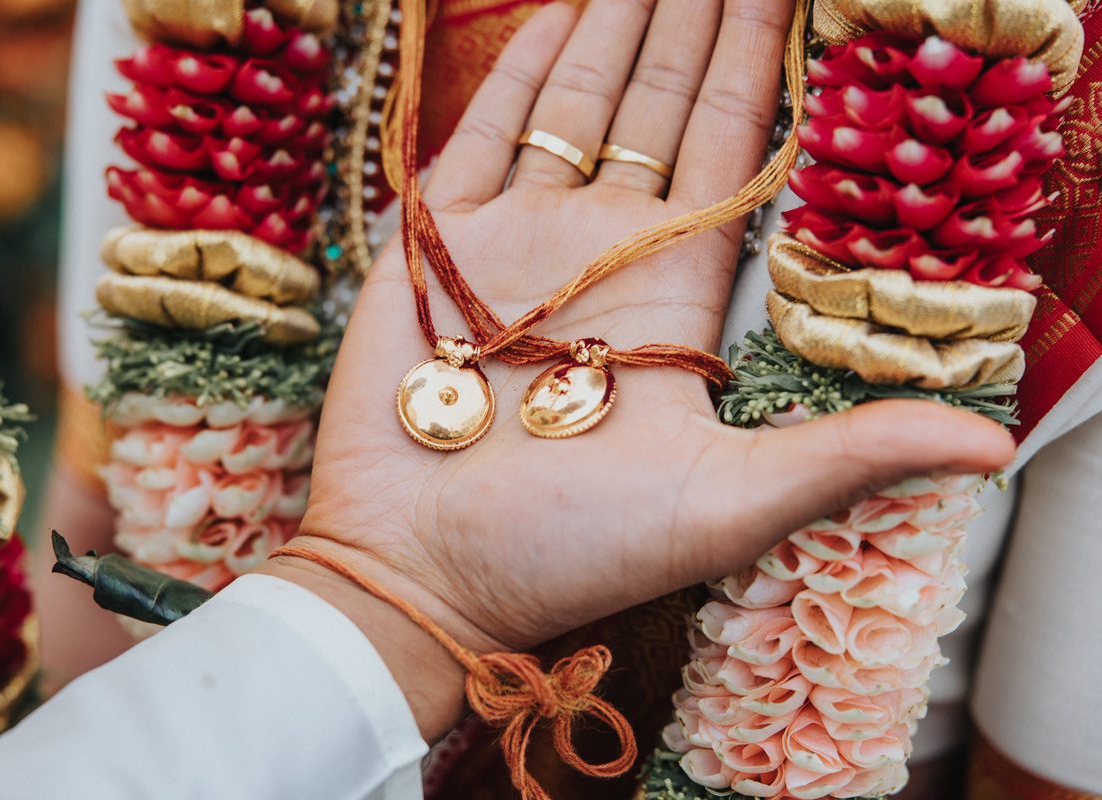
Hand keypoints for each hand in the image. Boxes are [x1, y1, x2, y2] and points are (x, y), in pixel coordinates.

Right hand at [258, 0, 1013, 739]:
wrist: (423, 572)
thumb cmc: (570, 551)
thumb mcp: (725, 506)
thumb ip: (848, 456)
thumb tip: (990, 443)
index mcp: (673, 297)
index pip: (730, 154)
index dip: (758, 69)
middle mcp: (601, 256)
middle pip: (659, 112)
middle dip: (690, 27)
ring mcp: (515, 245)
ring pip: (574, 109)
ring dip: (611, 30)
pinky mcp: (434, 251)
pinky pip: (480, 138)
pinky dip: (515, 77)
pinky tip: (554, 16)